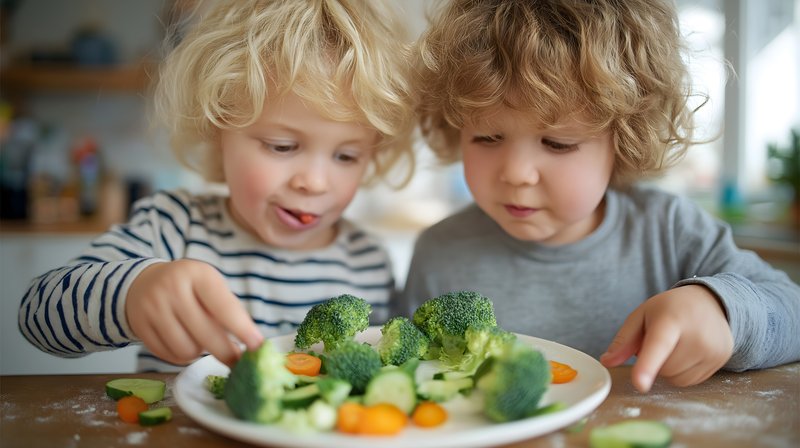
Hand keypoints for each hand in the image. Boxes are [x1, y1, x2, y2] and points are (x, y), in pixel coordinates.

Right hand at [126, 259, 263, 366]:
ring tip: (201, 339)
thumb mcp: (210, 284)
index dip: (244, 330)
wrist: (143, 282)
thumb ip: (229, 309)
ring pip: (187, 350)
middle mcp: (173, 289)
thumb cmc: (189, 286)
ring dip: (200, 352)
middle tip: (239, 363)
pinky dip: (182, 356)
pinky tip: (184, 341)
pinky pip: (169, 356)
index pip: (225, 307)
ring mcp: (153, 308)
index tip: (259, 347)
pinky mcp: (140, 327)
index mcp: (198, 274)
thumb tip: (252, 343)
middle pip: (207, 335)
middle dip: (227, 353)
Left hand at [600, 285, 732, 391]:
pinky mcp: (722, 360)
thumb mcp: (642, 315)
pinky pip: (690, 382)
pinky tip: (687, 353)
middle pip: (663, 369)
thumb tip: (606, 362)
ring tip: (676, 344)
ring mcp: (713, 349)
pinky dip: (682, 372)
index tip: (640, 384)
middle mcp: (697, 335)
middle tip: (663, 339)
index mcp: (671, 319)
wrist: (711, 302)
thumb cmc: (671, 308)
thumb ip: (623, 339)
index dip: (647, 366)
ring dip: (668, 368)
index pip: (658, 345)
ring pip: (675, 379)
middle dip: (655, 360)